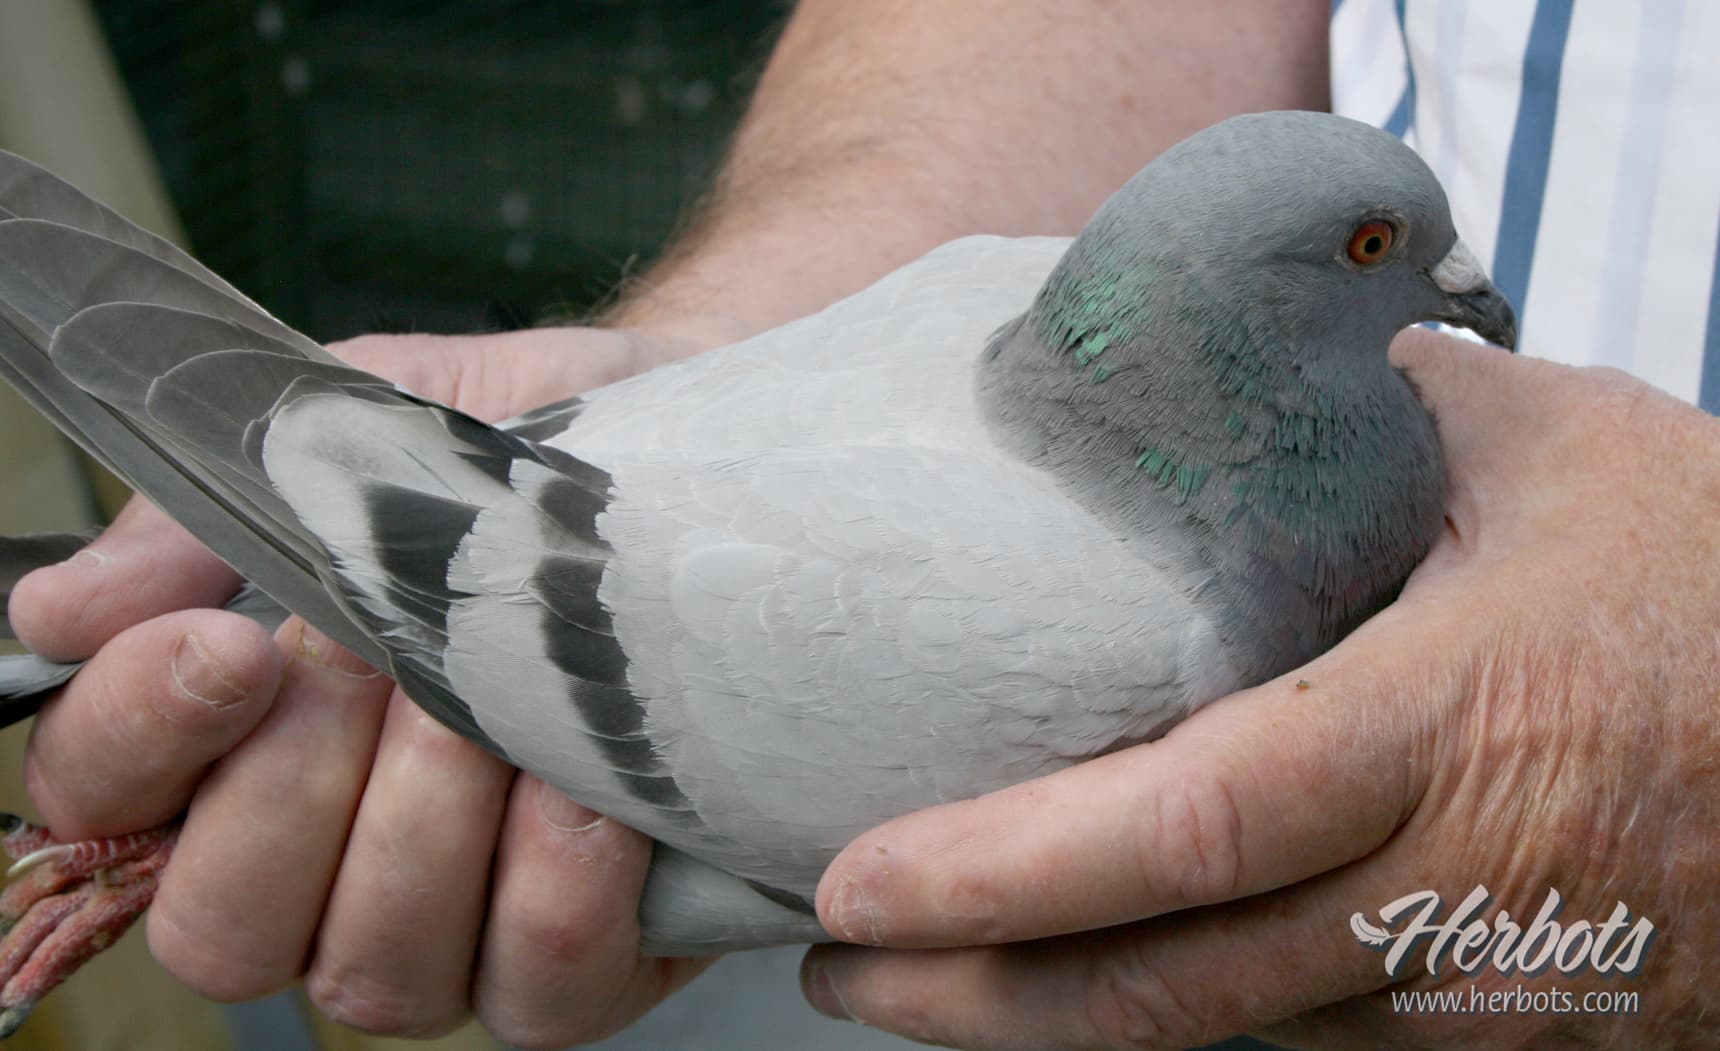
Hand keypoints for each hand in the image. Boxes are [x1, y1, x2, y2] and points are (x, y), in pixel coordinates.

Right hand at [9, 326, 714, 1045]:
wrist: (694, 462)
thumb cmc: (516, 461)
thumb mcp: (363, 441)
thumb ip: (214, 518)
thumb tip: (60, 615)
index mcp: (229, 750)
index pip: (100, 803)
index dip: (140, 738)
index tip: (232, 644)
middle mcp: (321, 872)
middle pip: (223, 929)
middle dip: (301, 784)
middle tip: (381, 654)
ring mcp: (453, 933)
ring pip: (378, 971)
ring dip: (432, 827)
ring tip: (496, 706)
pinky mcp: (588, 960)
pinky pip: (542, 987)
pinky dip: (560, 885)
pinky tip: (594, 787)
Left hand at [801, 331, 1719, 1049]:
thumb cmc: (1718, 573)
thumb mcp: (1552, 452)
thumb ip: (1369, 416)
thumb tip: (1222, 373)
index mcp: (1449, 725)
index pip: (1185, 827)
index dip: (1007, 877)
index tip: (858, 889)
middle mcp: (1454, 890)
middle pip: (1172, 989)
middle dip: (978, 1000)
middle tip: (836, 969)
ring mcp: (1488, 992)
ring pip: (1233, 1038)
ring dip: (1062, 1022)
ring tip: (925, 981)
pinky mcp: (1517, 1037)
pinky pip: (1315, 1041)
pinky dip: (1186, 1017)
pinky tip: (1095, 981)